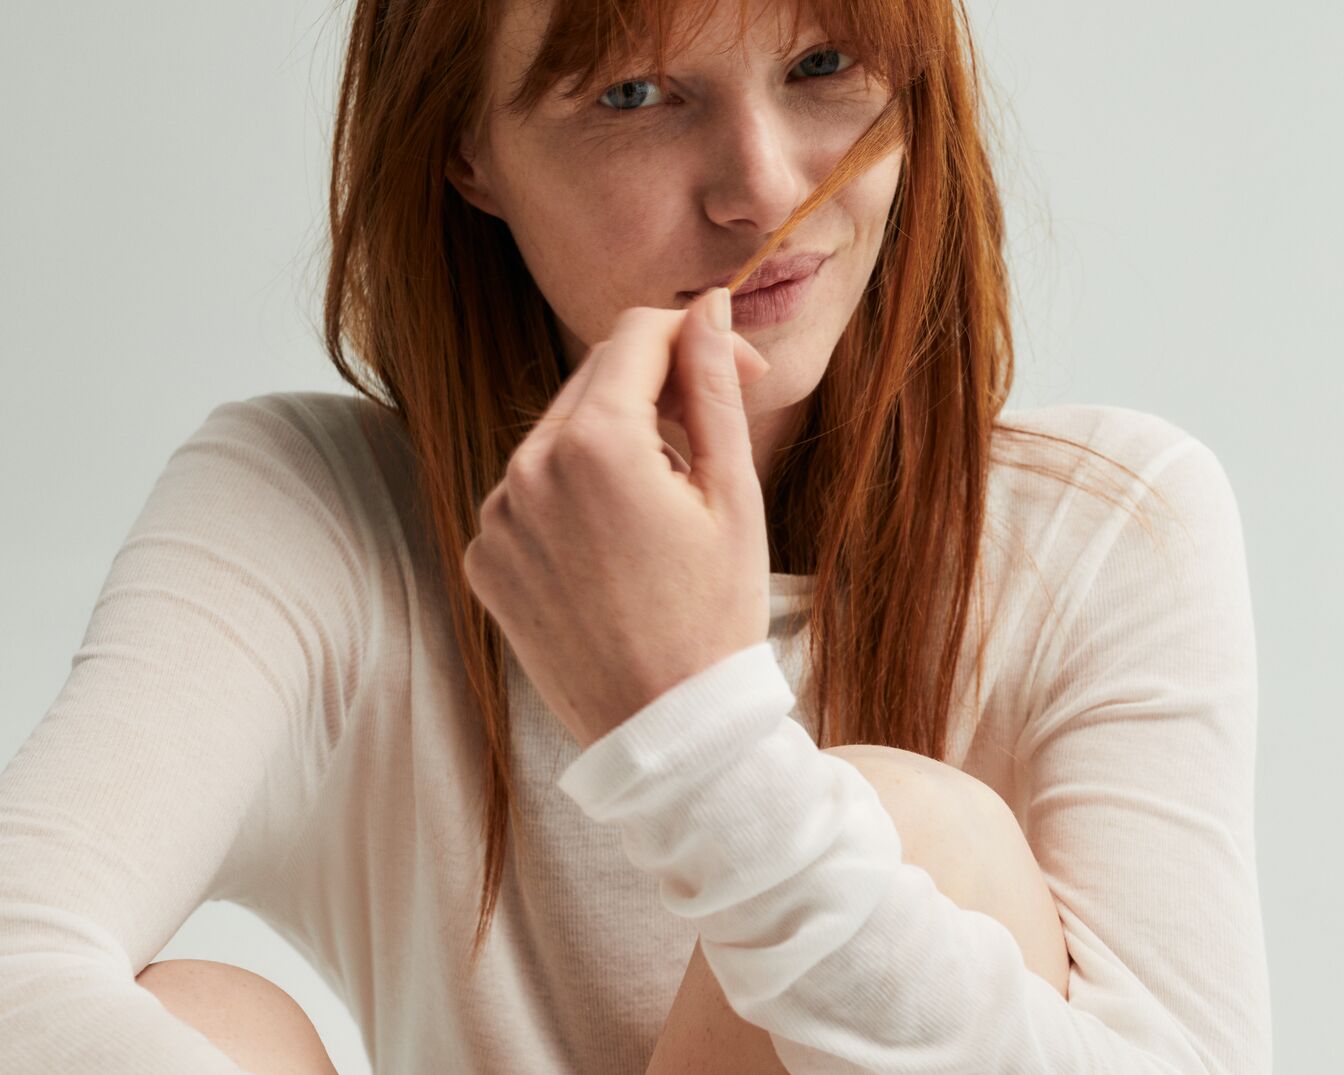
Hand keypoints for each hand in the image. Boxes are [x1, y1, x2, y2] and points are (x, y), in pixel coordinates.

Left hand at [462, 289, 772, 748]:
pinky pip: (529, 494)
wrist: (669, 732)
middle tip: (708, 444)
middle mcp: (526, 470)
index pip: (636, 336)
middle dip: (655, 392)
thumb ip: (712, 388)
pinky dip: (571, 498)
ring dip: (613, 445)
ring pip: (559, 437)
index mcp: (594, 445)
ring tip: (662, 512)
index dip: (692, 339)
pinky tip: (615, 547)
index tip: (732, 369)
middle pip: (594, 382)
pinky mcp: (485, 558)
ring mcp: (496, 518)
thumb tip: (707, 310)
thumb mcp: (732, 494)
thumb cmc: (715, 615)